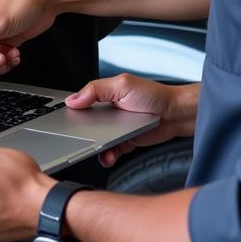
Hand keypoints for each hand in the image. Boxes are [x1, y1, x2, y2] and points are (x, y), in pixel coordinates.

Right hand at [66, 74, 198, 167]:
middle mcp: (108, 112)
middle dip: (81, 135)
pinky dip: (108, 157)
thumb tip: (73, 99)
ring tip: (99, 150)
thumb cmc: (153, 95)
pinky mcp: (124, 142)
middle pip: (87, 127)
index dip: (72, 113)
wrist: (175, 114)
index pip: (82, 104)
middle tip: (79, 140)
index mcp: (104, 95)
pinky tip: (109, 156)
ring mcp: (116, 129)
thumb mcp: (122, 85)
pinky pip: (111, 152)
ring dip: (95, 149)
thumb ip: (96, 90)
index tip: (65, 122)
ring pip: (97, 142)